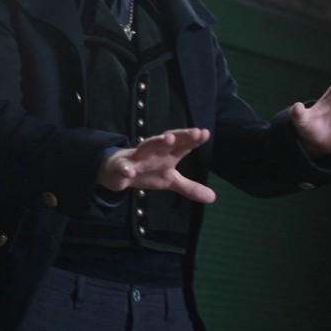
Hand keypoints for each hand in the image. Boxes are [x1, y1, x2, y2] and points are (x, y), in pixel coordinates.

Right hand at [97, 128, 215, 202]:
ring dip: (157, 142)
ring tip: (169, 139)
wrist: (117, 170)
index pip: (182, 145)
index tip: (205, 133)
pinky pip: (123, 167)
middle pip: (167, 141)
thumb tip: (213, 198)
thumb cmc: (147, 171)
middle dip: (180, 136)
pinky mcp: (121, 167)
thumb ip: (189, 187)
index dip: (193, 139)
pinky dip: (126, 169)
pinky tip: (129, 172)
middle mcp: (154, 152)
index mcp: (167, 154)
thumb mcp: (170, 180)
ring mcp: (137, 158)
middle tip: (194, 132)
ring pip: (147, 147)